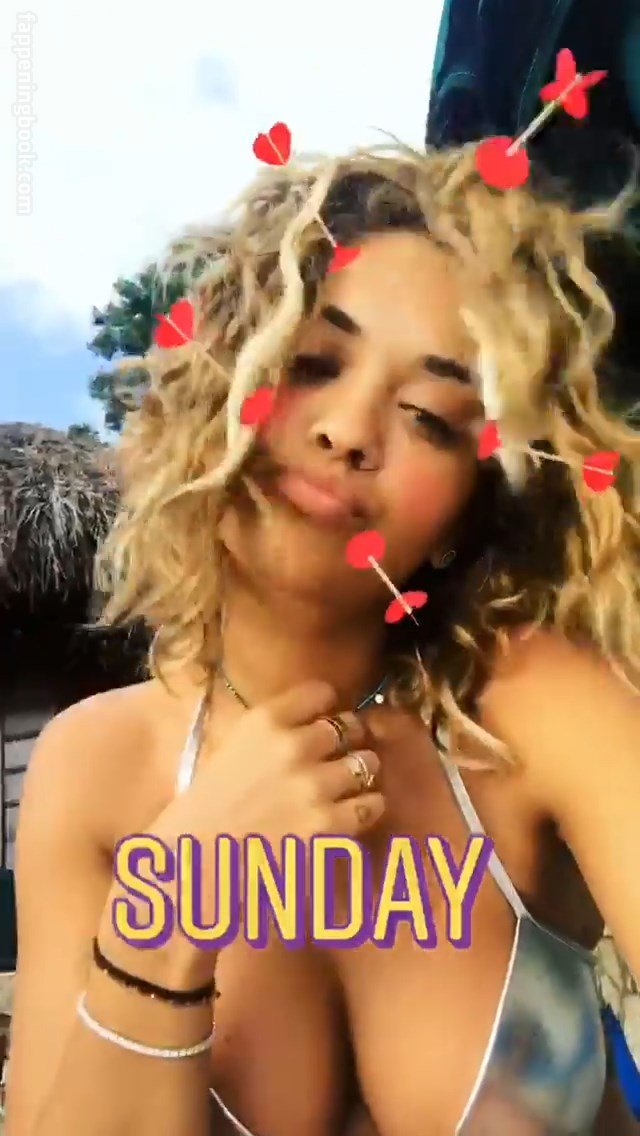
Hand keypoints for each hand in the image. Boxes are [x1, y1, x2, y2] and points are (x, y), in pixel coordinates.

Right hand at [101, 682, 383, 983]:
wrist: (191, 871)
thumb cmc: (204, 815)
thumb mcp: (232, 753)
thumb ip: (272, 737)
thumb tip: (317, 726)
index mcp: (262, 722)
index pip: (320, 692)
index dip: (327, 708)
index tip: (324, 720)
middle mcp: (292, 746)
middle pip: (350, 726)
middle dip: (348, 743)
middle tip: (338, 761)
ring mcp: (313, 786)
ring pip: (366, 764)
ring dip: (359, 777)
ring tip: (344, 792)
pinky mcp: (328, 826)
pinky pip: (370, 805)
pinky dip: (363, 811)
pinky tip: (344, 820)